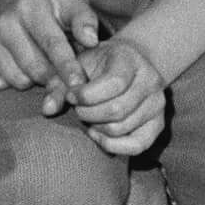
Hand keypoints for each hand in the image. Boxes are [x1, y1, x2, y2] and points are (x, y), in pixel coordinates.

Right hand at [0, 0, 100, 111]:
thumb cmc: (48, 5)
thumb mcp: (71, 3)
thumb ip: (85, 21)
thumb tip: (91, 41)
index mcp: (31, 7)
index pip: (52, 44)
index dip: (67, 67)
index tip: (79, 85)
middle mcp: (4, 21)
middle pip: (35, 68)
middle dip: (54, 79)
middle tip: (64, 78)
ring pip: (16, 79)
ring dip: (33, 81)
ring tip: (40, 65)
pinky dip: (5, 84)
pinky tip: (16, 68)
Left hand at [67, 35, 167, 156]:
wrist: (126, 66)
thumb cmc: (96, 65)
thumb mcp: (76, 65)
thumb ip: (59, 84)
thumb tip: (47, 109)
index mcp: (130, 58)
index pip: (114, 83)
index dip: (86, 95)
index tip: (71, 95)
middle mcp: (151, 80)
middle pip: (117, 109)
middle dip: (88, 113)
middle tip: (77, 109)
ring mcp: (157, 104)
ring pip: (122, 128)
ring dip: (96, 128)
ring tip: (87, 117)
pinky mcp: (158, 125)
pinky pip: (137, 145)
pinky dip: (112, 145)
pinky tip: (96, 135)